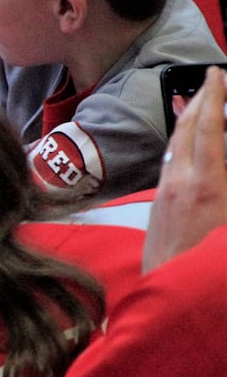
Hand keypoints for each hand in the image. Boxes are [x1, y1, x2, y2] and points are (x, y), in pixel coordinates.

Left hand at [144, 67, 226, 272]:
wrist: (171, 302)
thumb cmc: (209, 265)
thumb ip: (222, 182)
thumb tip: (218, 156)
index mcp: (206, 186)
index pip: (208, 130)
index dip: (213, 98)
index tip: (217, 74)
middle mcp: (179, 185)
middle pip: (186, 133)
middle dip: (199, 103)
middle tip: (210, 83)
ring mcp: (164, 197)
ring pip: (175, 150)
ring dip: (188, 125)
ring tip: (199, 107)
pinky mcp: (157, 210)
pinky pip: (169, 168)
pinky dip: (180, 149)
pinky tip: (184, 150)